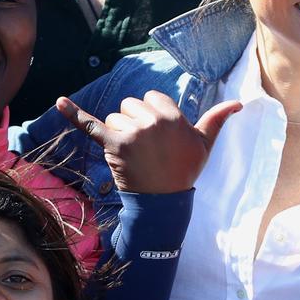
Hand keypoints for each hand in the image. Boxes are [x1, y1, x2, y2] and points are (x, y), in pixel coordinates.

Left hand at [56, 91, 241, 192]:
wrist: (164, 201)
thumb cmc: (185, 170)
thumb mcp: (204, 144)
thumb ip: (217, 119)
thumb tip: (239, 103)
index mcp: (172, 116)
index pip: (152, 98)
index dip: (153, 115)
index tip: (160, 136)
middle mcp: (151, 121)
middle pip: (131, 105)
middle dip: (135, 122)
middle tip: (147, 148)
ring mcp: (131, 133)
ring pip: (115, 117)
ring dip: (119, 132)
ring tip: (133, 153)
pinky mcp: (112, 145)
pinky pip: (90, 125)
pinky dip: (73, 114)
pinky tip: (59, 102)